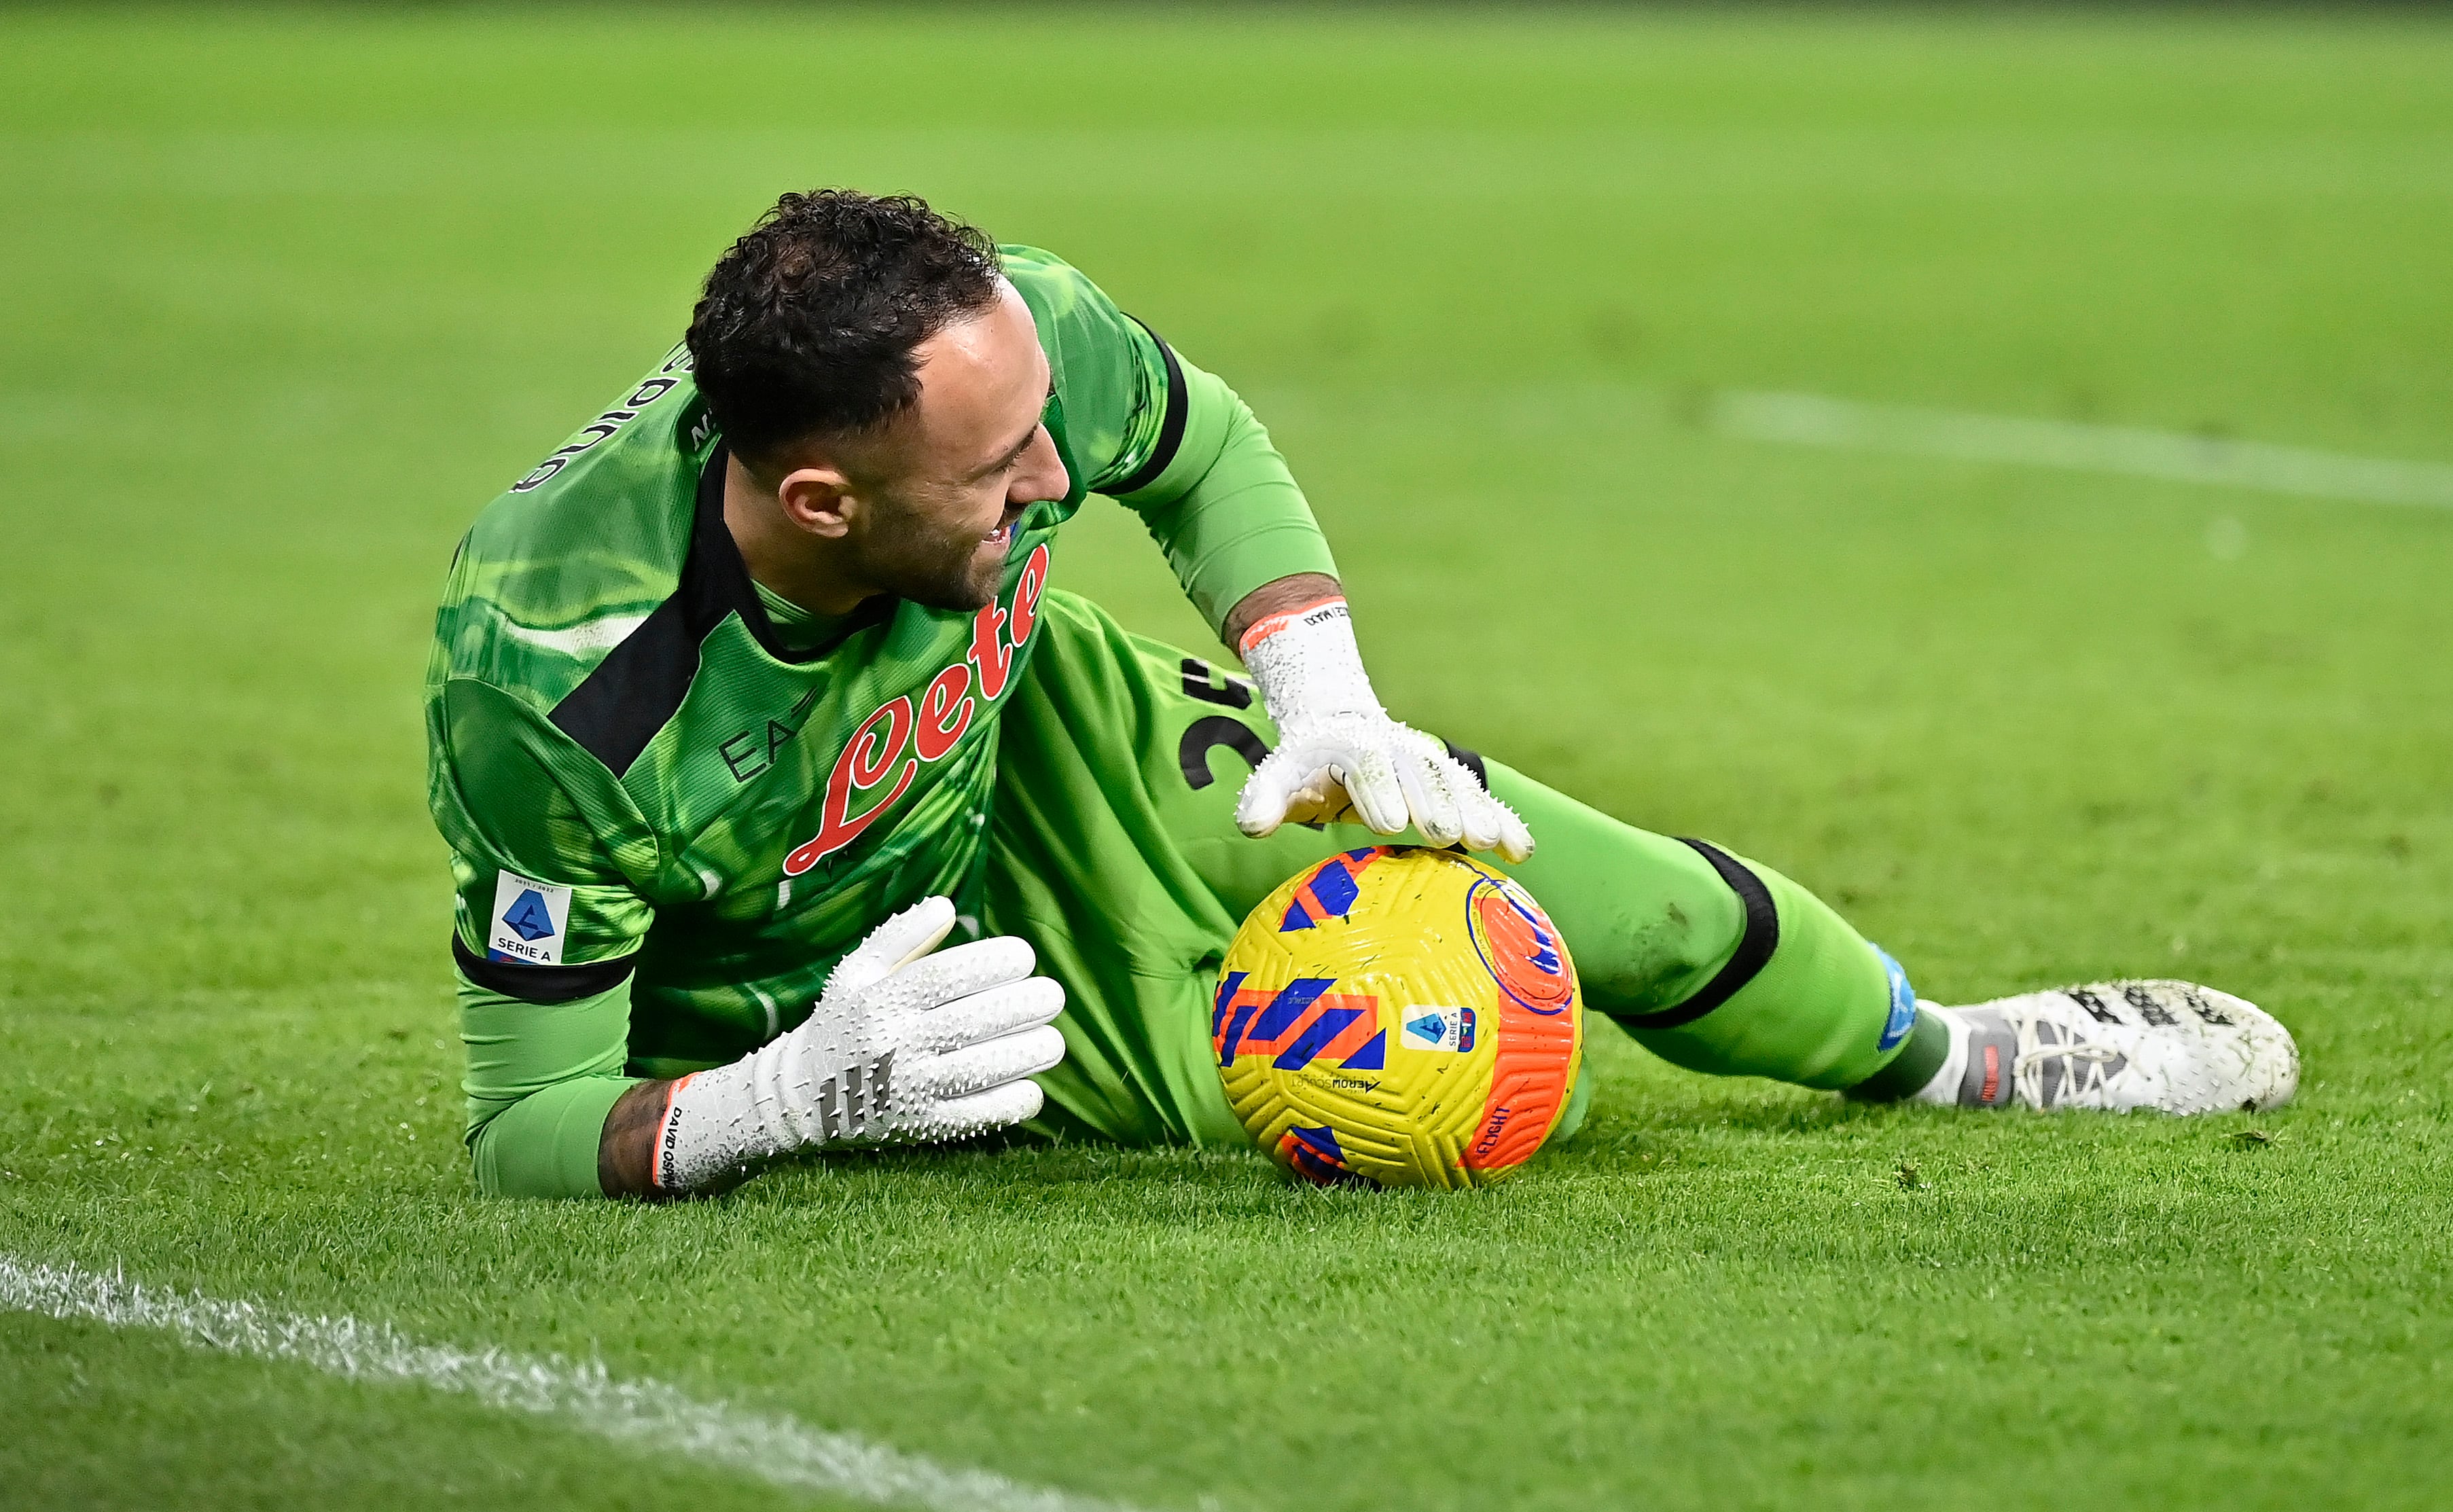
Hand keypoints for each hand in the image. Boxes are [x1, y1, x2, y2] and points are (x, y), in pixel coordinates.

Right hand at [652, 896, 1065, 1191]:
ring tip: (1052, 1040)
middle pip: (971, 1021)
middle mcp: (895, 1045)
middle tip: (1052, 995)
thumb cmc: (846, 1021)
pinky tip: (1031, 1084)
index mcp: (880, 1002)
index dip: (992, 962)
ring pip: (981, 1069)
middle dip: (1025, 1005)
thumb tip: (946, 907)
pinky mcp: (922, 1127)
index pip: (944, 977)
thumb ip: (901, 937)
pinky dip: (1012, 1101)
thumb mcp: (857, 972)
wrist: (808, 1097)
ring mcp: (909, 1090)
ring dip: (1029, 1053)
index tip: (1024, 956)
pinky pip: (977, 1116)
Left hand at [1231, 595, 1533, 861]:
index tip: (1389, 823)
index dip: (1380, 791)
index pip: (1368, 766)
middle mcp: (1398, 751)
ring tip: (1494, 843)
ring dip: (1476, 813)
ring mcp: (1429, 765)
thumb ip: (1265, 797)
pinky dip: (1502, 822)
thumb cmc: (1307, 766)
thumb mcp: (1279, 775)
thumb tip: (1251, 824)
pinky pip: (1480, 800)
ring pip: (1457, 786)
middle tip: (1447, 836)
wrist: (1342, 727)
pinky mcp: (1452, 783)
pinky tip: (1522, 851)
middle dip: (1434, 805)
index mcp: (1355, 747)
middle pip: (1420, 776)